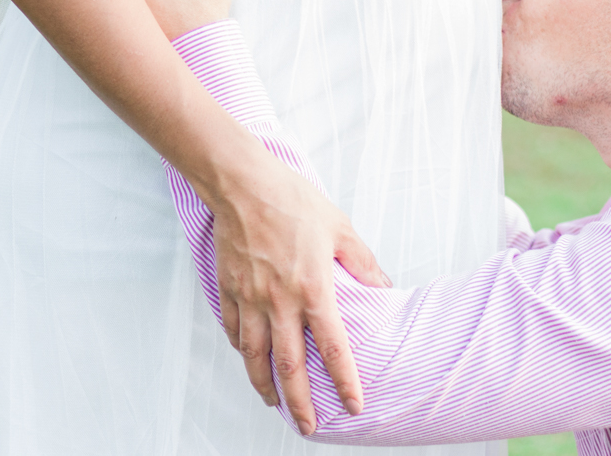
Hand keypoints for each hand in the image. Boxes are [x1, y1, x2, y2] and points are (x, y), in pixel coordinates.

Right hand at [208, 156, 392, 432]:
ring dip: (265, 385)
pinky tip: (248, 357)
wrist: (242, 184)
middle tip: (309, 426)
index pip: (333, 347)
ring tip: (274, 403)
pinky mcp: (229, 288)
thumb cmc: (292, 201)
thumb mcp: (339, 228)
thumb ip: (362, 262)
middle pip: (290, 365)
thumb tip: (382, 286)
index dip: (345, 380)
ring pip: (255, 356)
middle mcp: (279, 301)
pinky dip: (241, 349)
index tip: (354, 404)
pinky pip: (234, 329)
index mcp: (312, 289)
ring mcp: (250, 298)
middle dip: (300, 401)